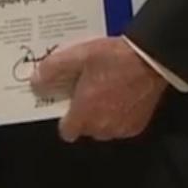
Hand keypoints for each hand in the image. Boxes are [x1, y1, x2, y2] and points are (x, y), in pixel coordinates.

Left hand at [31, 37, 168, 142]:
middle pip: (86, 128)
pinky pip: (121, 125)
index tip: (69, 102)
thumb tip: (36, 83)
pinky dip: (120, 115)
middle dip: (85, 113)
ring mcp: (122, 129)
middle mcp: (102, 127)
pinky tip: (122, 95)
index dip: (66, 117)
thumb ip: (52, 70)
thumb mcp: (77, 56)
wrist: (151, 59)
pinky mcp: (138, 126)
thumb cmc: (113, 58)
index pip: (67, 131)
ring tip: (107, 90)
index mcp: (84, 114)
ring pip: (104, 128)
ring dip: (102, 115)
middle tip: (89, 89)